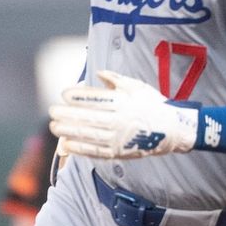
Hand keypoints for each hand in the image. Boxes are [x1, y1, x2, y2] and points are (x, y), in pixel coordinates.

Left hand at [49, 70, 198, 158]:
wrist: (173, 130)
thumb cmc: (153, 104)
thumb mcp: (137, 86)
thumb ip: (115, 79)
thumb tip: (98, 73)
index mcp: (124, 102)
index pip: (97, 99)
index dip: (79, 96)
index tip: (64, 94)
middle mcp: (120, 120)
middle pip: (89, 117)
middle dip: (68, 114)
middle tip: (52, 111)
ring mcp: (119, 137)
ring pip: (90, 134)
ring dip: (69, 131)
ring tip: (54, 127)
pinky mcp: (119, 151)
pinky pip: (96, 151)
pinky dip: (80, 148)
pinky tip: (67, 144)